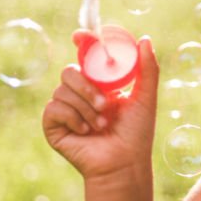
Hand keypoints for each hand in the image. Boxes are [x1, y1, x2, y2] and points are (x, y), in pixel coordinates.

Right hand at [42, 30, 158, 179]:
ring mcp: (65, 109)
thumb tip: (145, 38)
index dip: (80, 43)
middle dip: (87, 86)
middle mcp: (79, 94)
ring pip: (61, 90)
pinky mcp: (53, 126)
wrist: (123, 164)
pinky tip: (85, 132)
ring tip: (101, 125)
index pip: (84, 58)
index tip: (80, 36)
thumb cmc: (137, 134)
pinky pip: (53, 108)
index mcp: (99, 84)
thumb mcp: (145, 98)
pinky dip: (72, 118)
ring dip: (85, 108)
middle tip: (105, 104)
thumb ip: (147, 69)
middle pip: (69, 71)